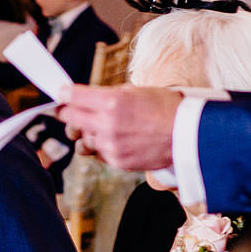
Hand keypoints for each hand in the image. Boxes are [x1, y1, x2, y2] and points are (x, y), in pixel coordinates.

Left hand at [57, 85, 183, 171]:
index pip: (72, 97)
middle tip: (70, 109)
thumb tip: (87, 96)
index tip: (62, 93)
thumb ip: (108, 94)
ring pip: (83, 139)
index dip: (64, 94)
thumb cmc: (166, 107)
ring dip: (86, 132)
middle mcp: (107, 125)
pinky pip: (98, 153)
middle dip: (69, 113)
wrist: (188, 135)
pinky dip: (102, 145)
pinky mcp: (117, 161)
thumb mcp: (135, 90)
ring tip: (99, 126)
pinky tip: (115, 138)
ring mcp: (111, 146)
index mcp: (111, 102)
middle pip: (70, 119)